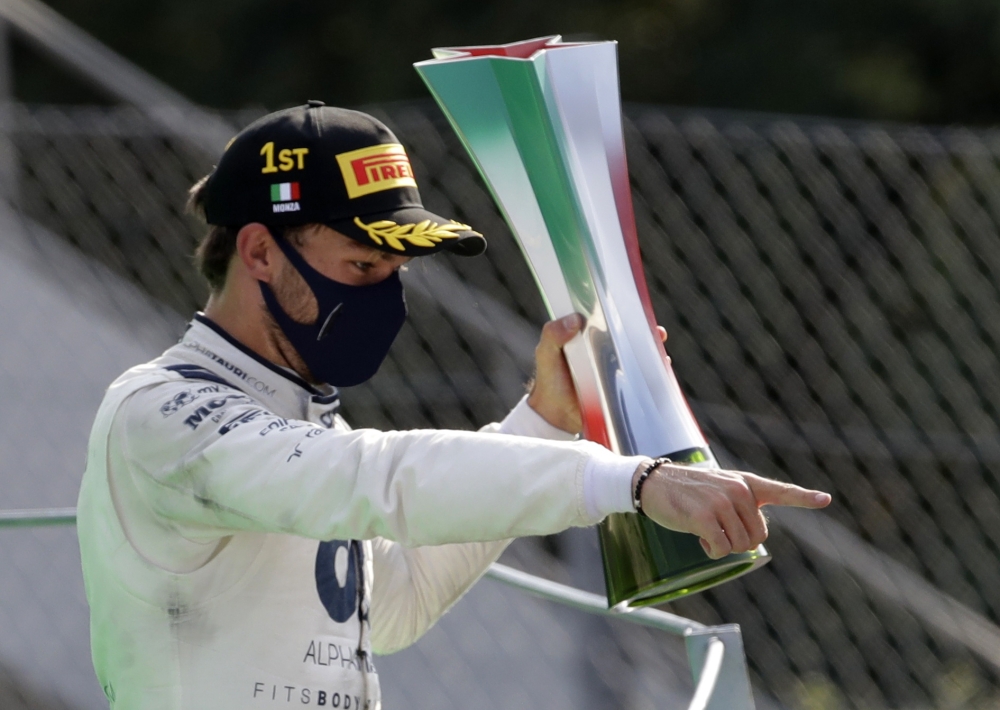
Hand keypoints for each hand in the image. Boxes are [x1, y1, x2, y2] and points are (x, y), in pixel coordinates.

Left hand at [528, 315, 667, 434]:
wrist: (554, 416)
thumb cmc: (549, 381)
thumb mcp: (546, 353)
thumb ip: (553, 334)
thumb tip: (576, 319)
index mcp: (589, 337)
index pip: (611, 320)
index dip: (625, 313)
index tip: (636, 310)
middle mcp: (606, 351)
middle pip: (631, 338)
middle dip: (648, 333)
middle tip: (658, 333)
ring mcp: (616, 370)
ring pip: (640, 357)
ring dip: (654, 353)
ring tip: (661, 354)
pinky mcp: (621, 389)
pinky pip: (641, 380)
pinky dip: (653, 375)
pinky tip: (660, 372)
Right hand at [634, 461, 831, 558]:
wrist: (653, 483)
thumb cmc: (686, 492)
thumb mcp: (719, 490)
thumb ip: (741, 505)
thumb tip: (755, 538)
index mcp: (745, 483)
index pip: (779, 491)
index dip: (804, 497)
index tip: (825, 499)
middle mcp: (738, 490)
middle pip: (757, 536)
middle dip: (738, 542)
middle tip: (717, 530)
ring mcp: (721, 502)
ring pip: (739, 545)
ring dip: (721, 546)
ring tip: (703, 528)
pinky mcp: (704, 517)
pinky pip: (720, 549)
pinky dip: (710, 551)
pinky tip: (697, 538)